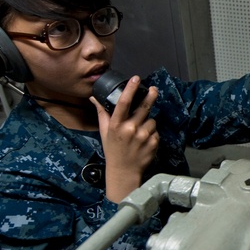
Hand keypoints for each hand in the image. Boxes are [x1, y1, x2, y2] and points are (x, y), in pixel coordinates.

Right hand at [90, 76, 159, 201]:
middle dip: (150, 96)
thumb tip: (93, 97)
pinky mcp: (153, 143)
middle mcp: (130, 129)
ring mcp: (143, 136)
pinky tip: (145, 141)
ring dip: (148, 122)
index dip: (130, 89)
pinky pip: (156, 131)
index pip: (123, 103)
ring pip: (152, 120)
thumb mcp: (104, 131)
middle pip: (144, 107)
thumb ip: (102, 113)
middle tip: (154, 89)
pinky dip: (152, 133)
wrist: (124, 171)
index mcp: (116, 125)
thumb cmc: (113, 149)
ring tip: (140, 132)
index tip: (136, 78)